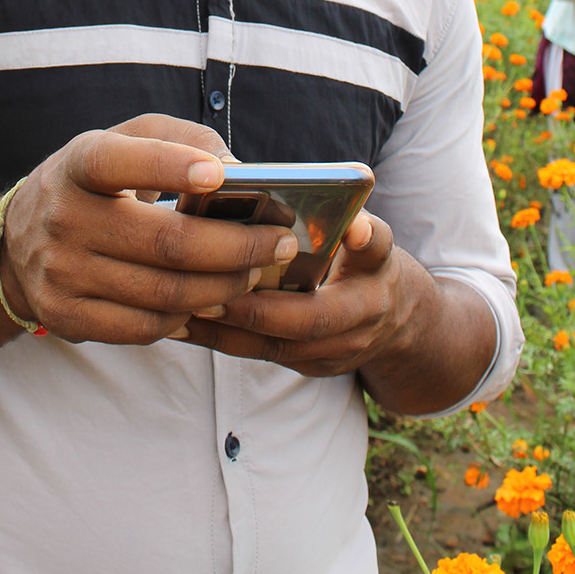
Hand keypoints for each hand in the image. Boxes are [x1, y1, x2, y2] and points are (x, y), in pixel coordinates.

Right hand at [0, 116, 300, 345]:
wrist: (19, 241)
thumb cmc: (96, 182)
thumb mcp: (125, 140)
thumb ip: (181, 138)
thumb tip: (236, 169)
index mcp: (79, 163)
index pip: (121, 162)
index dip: (170, 166)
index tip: (222, 175)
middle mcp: (63, 217)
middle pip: (166, 244)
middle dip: (238, 247)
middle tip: (283, 244)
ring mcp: (60, 272)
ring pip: (164, 293)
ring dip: (225, 287)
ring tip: (258, 274)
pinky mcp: (65, 316)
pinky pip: (144, 327)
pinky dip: (188, 317)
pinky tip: (213, 300)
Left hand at [177, 210, 407, 377]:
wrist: (393, 320)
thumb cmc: (363, 261)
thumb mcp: (367, 236)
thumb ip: (349, 223)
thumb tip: (326, 207)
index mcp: (379, 270)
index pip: (376, 250)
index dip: (365, 239)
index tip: (351, 227)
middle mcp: (365, 315)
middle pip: (312, 318)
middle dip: (258, 307)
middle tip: (209, 289)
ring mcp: (338, 349)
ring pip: (278, 345)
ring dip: (227, 329)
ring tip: (182, 307)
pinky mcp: (310, 366)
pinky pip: (262, 354)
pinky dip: (221, 340)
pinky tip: (181, 324)